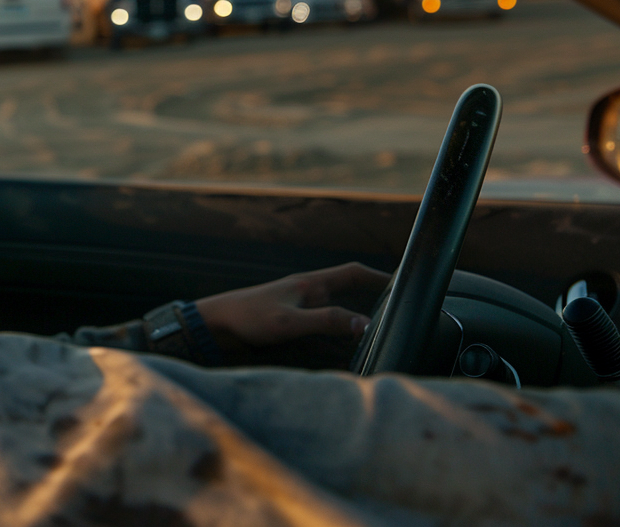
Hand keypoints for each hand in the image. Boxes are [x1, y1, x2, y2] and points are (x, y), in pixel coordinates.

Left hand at [193, 263, 389, 350]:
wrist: (215, 326)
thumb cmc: (248, 318)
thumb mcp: (290, 322)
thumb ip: (327, 322)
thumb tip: (365, 324)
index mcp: (311, 284)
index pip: (353, 273)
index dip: (379, 277)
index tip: (403, 285)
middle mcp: (308, 292)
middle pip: (349, 290)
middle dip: (373, 298)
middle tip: (397, 312)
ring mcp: (299, 307)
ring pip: (337, 308)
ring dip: (355, 317)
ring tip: (378, 331)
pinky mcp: (289, 322)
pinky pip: (322, 323)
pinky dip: (337, 332)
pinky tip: (343, 346)